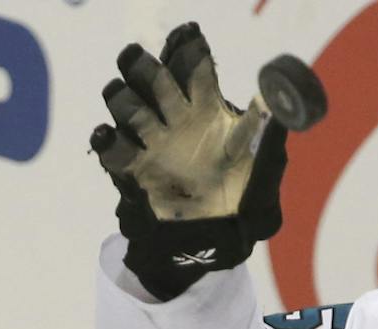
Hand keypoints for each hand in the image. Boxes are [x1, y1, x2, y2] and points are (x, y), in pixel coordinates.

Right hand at [90, 23, 288, 301]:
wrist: (217, 242)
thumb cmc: (244, 200)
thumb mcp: (266, 169)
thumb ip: (270, 134)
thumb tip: (272, 98)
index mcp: (207, 108)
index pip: (194, 66)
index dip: (188, 48)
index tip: (187, 37)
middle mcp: (176, 118)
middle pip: (153, 77)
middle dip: (143, 66)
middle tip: (141, 65)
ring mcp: (152, 142)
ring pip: (126, 104)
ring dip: (123, 99)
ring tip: (130, 107)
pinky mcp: (135, 171)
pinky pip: (112, 149)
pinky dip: (105, 141)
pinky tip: (106, 137)